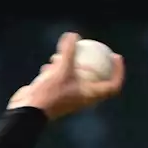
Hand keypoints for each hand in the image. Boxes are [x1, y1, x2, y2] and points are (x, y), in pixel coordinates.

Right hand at [8, 32, 124, 120]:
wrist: (29, 111)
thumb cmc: (50, 93)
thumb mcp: (61, 68)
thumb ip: (68, 51)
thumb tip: (74, 35)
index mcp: (90, 95)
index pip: (113, 86)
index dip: (119, 71)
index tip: (116, 57)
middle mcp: (82, 98)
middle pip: (95, 80)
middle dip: (93, 64)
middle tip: (93, 50)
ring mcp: (69, 98)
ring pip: (75, 79)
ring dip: (71, 65)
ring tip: (60, 55)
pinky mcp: (57, 96)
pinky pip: (61, 80)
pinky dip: (57, 71)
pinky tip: (48, 65)